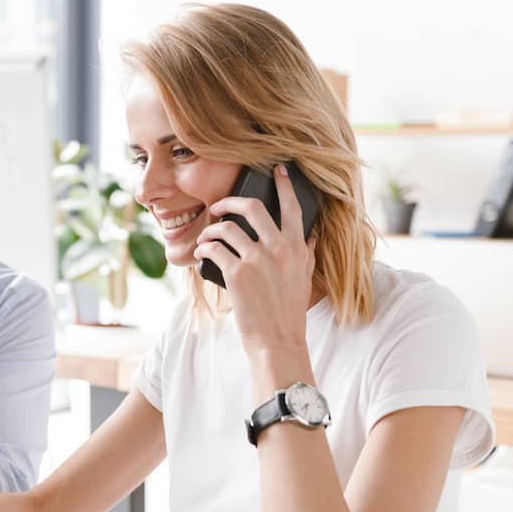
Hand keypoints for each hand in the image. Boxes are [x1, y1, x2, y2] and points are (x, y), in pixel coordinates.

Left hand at [193, 165, 316, 355]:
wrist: (277, 342)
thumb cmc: (289, 313)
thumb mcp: (305, 280)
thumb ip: (307, 256)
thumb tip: (311, 239)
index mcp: (298, 248)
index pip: (292, 207)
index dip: (284, 185)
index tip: (277, 170)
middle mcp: (279, 249)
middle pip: (253, 206)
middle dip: (230, 200)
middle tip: (218, 206)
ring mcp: (258, 260)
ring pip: (227, 226)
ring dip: (211, 228)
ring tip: (205, 236)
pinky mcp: (238, 273)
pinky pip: (214, 248)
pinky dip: (204, 247)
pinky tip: (201, 252)